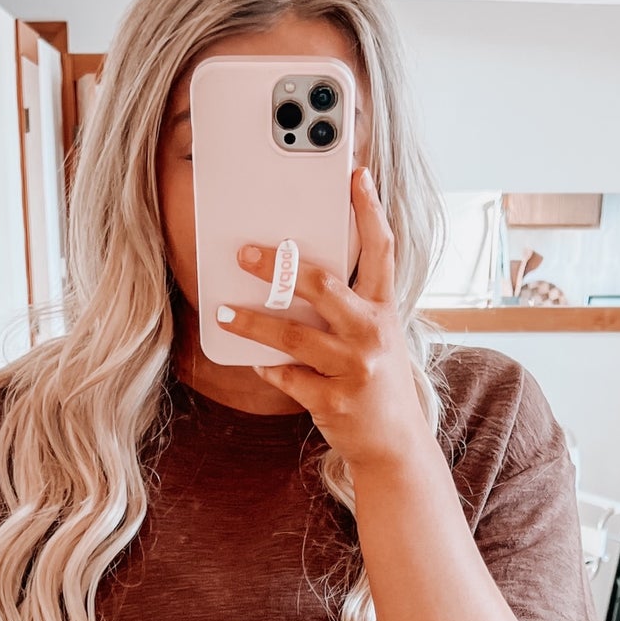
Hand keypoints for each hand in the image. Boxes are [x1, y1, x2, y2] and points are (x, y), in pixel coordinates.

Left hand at [215, 167, 431, 473]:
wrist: (394, 446)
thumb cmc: (376, 383)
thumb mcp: (376, 337)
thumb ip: (348, 306)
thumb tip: (296, 274)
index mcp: (384, 310)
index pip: (381, 250)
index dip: (369, 210)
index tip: (356, 174)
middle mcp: (373, 333)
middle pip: (324, 285)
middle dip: (280, 266)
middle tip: (244, 252)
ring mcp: (354, 368)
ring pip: (294, 335)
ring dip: (254, 322)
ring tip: (225, 312)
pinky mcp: (335, 400)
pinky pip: (289, 377)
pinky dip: (269, 369)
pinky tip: (256, 362)